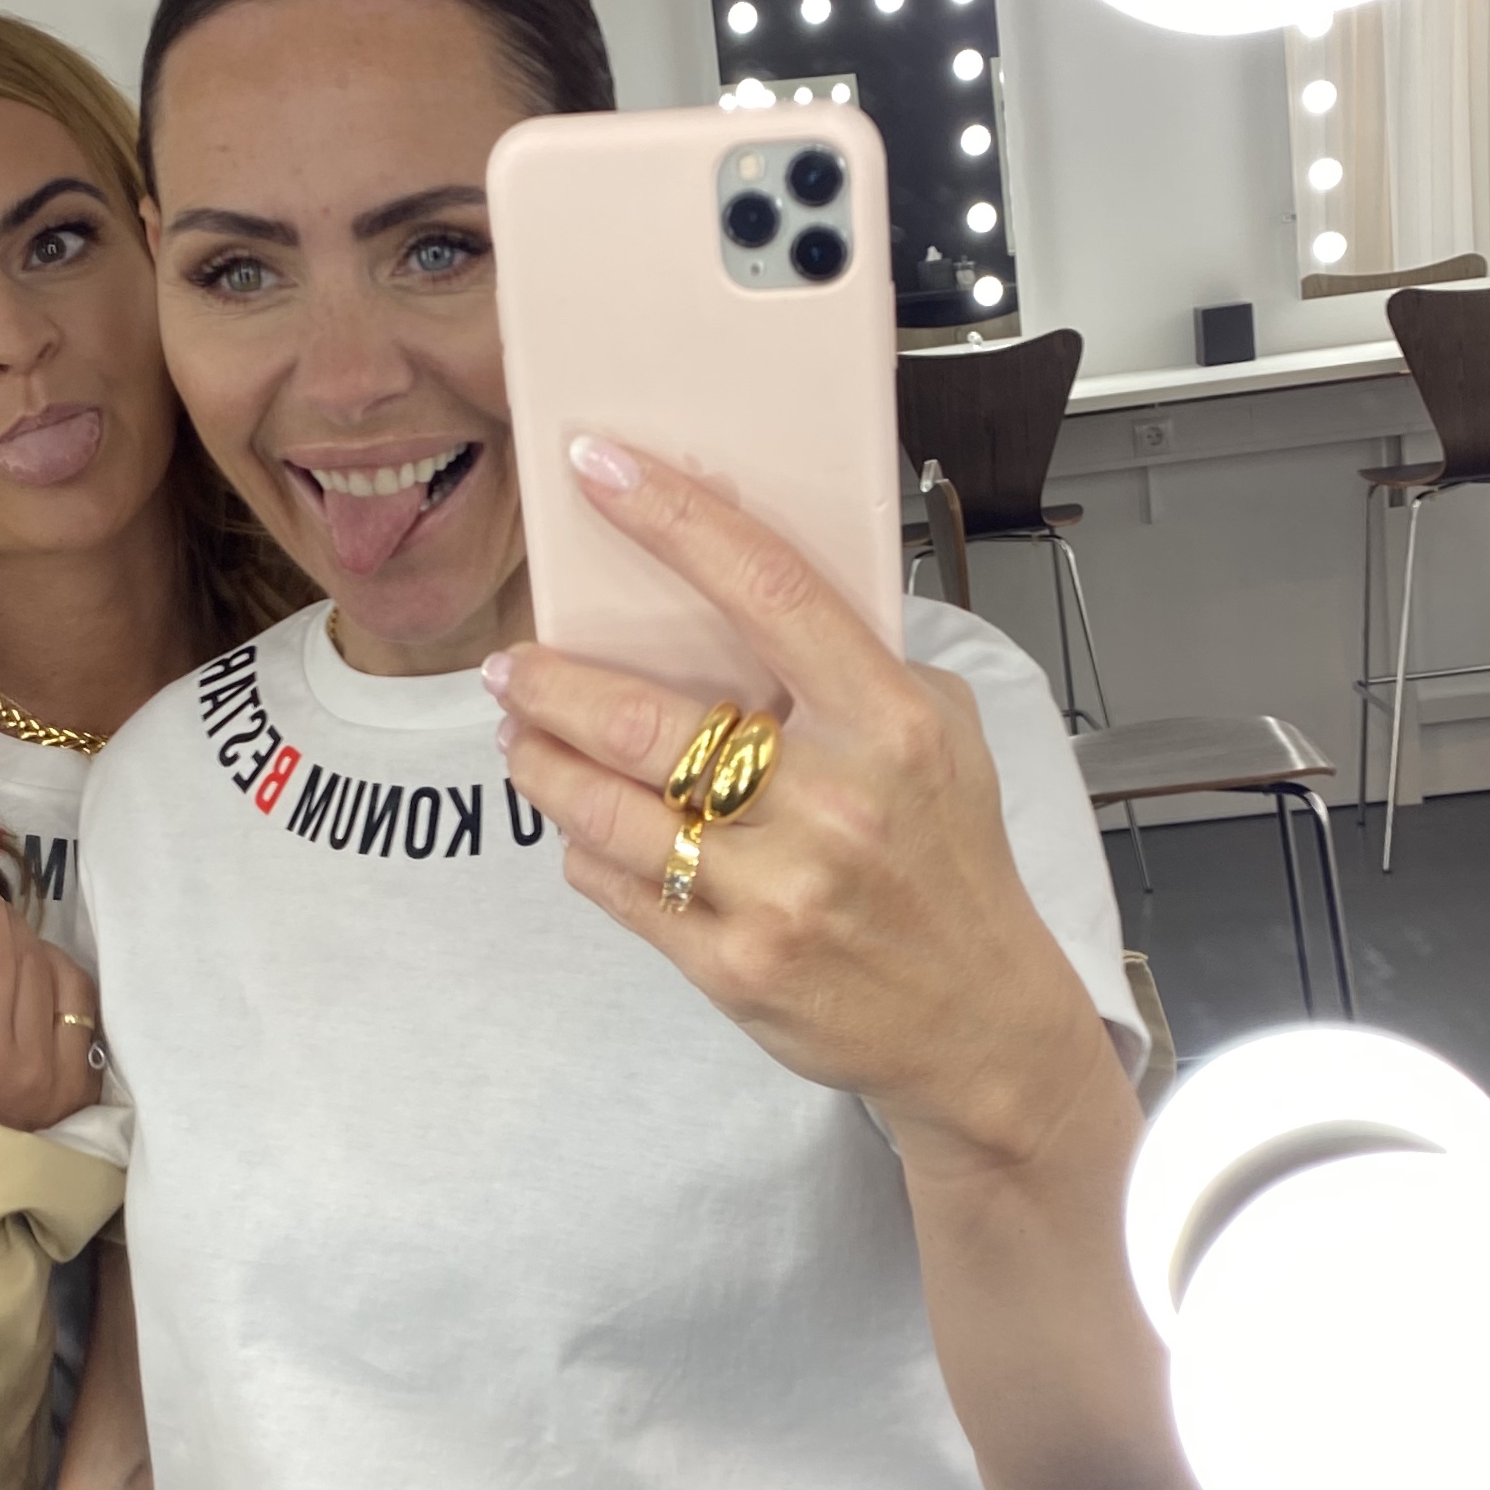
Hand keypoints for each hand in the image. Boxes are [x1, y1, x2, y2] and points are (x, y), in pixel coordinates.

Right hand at [0, 872, 103, 1131]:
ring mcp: (67, 1075)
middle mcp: (33, 1063)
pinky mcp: (87, 1083)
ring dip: (41, 950)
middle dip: (9, 926)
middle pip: (32, 963)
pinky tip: (42, 979)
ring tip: (12, 947)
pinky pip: (86, 1010)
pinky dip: (66, 982)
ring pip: (68, 979)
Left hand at [487, 435, 1114, 1172]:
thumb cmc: (949, 861)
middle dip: (552, 681)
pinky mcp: (736, 967)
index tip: (598, 468)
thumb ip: (852, 666)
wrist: (977, 1022)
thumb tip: (738, 594)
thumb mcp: (941, 735)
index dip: (674, 518)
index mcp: (888, 724)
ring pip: (608, 810)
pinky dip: (583, 847)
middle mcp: (832, 805)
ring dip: (543, 762)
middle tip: (511, 664)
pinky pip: (619, 888)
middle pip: (646, 718)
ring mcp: (778, 893)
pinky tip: (579, 824)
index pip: (766, 591)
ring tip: (522, 734)